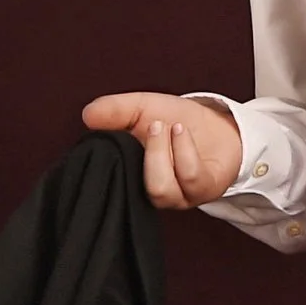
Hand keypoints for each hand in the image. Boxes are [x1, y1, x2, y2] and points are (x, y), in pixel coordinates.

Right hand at [81, 91, 243, 207]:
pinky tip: (180, 130)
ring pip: (162, 188)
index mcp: (134, 179)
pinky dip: (184, 150)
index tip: (112, 132)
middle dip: (147, 154)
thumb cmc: (176, 121)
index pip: (111, 187)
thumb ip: (114, 111)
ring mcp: (181, 195)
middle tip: (153, 124)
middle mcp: (156, 193)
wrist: (217, 125)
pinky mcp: (205, 188)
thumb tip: (88, 115)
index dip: (108, 163)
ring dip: (162, 152)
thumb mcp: (141, 108)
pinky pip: (191, 177)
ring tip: (169, 126)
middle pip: (140, 190)